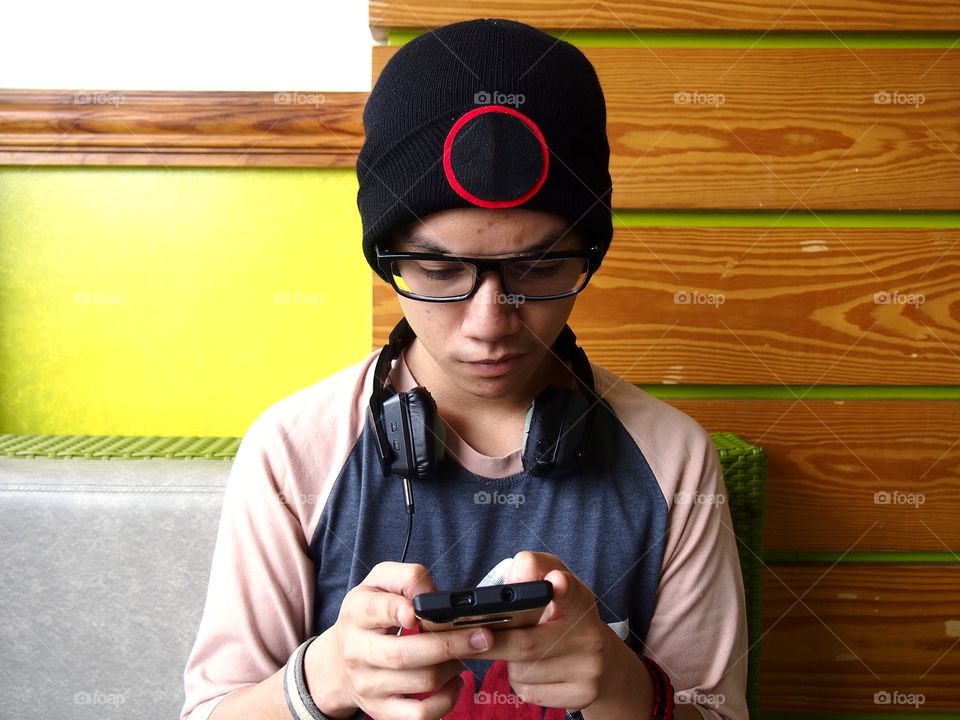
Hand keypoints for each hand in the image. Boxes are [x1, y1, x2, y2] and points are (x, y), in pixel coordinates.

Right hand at [311, 562, 494, 719]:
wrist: (338, 662)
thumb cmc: (370, 615)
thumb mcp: (379, 583)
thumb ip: (407, 577)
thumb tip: (434, 595)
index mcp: (357, 613)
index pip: (375, 611)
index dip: (396, 611)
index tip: (417, 612)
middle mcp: (358, 651)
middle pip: (404, 654)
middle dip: (449, 644)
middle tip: (482, 635)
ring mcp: (369, 685)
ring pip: (420, 682)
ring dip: (453, 666)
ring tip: (465, 652)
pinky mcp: (382, 710)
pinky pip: (420, 714)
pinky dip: (446, 700)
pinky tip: (456, 682)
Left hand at [473, 551, 610, 710]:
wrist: (603, 662)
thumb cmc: (566, 615)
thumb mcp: (555, 583)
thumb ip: (532, 570)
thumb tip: (511, 583)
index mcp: (579, 601)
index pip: (571, 591)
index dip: (561, 588)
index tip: (555, 582)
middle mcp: (590, 636)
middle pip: (526, 644)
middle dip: (493, 642)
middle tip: (470, 636)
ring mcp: (588, 670)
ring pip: (522, 671)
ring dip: (507, 662)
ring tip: (516, 650)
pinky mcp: (580, 696)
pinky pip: (528, 692)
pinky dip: (519, 681)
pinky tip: (530, 670)